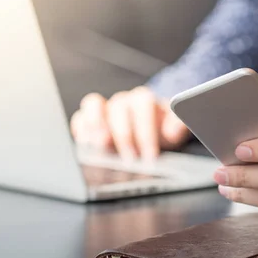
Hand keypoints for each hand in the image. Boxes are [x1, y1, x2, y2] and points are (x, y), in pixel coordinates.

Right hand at [70, 87, 189, 160]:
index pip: (143, 105)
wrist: (149, 129)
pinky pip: (79, 117)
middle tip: (130, 158)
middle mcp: (122, 101)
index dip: (146, 130)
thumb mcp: (174, 130)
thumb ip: (177, 126)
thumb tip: (173, 129)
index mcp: (144, 99)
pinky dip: (81, 129)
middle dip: (124, 135)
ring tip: (101, 146)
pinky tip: (86, 145)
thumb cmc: (160, 130)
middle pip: (118, 107)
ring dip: (96, 125)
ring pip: (94, 105)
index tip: (150, 154)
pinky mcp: (88, 120)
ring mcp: (104, 108)